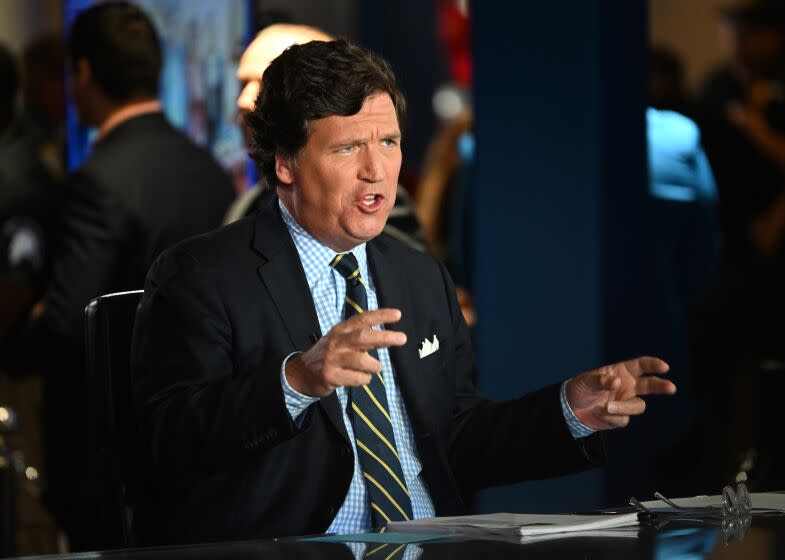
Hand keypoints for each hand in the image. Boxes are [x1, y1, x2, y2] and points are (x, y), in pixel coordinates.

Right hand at [285, 308, 406, 396]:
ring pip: (361, 361)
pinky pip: (356, 378)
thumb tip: (390, 337)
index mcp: (341, 330)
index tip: (397, 315)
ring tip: (376, 367)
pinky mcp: (330, 376)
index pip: (362, 319)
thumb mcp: (341, 341)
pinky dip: (364, 379)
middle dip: (384, 337)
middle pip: (362, 337)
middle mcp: (337, 342)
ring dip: (374, 366)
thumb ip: (362, 338)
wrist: (302, 373)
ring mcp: (332, 359)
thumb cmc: (329, 355)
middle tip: (402, 338)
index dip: (380, 316)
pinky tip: (362, 378)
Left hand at [565, 356, 674, 430]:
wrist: (572, 408)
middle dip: (661, 386)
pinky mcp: (621, 417)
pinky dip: (612, 418)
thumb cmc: (581, 388)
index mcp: (621, 372)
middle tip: (671, 388)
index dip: (653, 365)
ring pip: (638, 406)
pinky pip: (624, 419)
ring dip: (623, 408)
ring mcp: (626, 402)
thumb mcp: (587, 381)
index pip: (641, 366)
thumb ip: (601, 380)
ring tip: (606, 407)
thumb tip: (617, 382)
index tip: (664, 367)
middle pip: (650, 385)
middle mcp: (628, 386)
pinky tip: (600, 414)